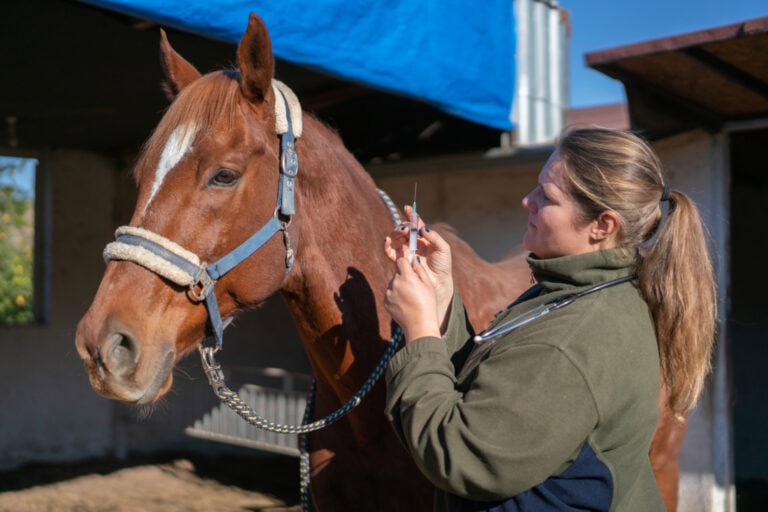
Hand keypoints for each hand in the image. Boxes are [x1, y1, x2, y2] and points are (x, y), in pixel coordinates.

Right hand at [384, 205, 453, 325]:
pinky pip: (390, 251)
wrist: (438, 283)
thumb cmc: (443, 266)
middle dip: (403, 226)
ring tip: (401, 234)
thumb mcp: (444, 249)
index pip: (416, 224)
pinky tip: (387, 241)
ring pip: (396, 238)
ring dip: (395, 233)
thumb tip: (423, 228)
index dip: (412, 215)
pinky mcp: (400, 261)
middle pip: (404, 230)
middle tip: (405, 229)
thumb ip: (434, 237)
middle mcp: (414, 243)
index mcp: (424, 238)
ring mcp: (406, 251)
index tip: (408, 208)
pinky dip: (387, 245)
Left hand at [384, 255, 439, 342]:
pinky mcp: (385, 301)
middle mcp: (395, 283)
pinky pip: (390, 293)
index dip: (406, 263)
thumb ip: (419, 269)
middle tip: (414, 286)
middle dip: (404, 276)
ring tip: (410, 297)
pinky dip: (396, 296)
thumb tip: (413, 259)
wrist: (419, 325)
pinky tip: (405, 303)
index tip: (410, 267)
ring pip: (393, 283)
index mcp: (406, 276)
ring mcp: (389, 293)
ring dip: (399, 286)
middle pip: (397, 272)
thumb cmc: (427, 304)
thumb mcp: (428, 284)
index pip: (401, 260)